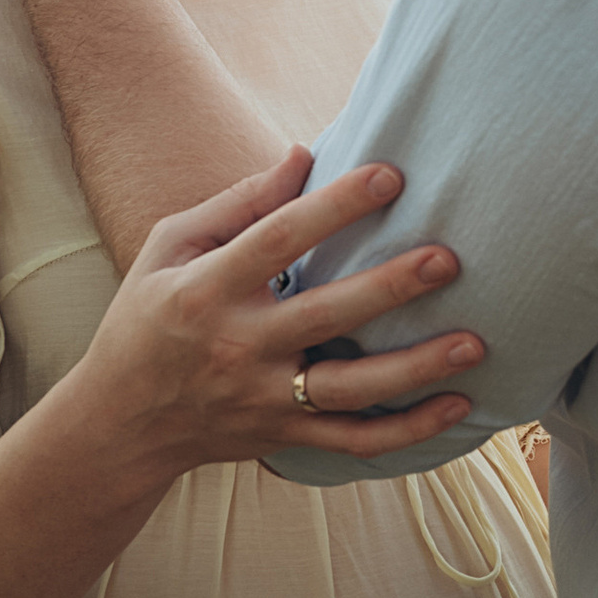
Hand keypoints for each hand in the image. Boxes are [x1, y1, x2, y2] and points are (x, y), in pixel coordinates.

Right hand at [74, 148, 483, 475]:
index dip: (333, 206)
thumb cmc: (150, 316)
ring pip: (349, 391)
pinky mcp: (283, 439)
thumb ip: (240, 204)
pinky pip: (354, 442)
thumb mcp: (172, 247)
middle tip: (449, 259)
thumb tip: (305, 155)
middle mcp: (237, 347)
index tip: (391, 174)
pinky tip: (459, 406)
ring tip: (476, 342)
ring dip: (415, 369)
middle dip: (389, 287)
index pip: (276, 241)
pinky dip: (408, 431)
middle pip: (324, 316)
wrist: (121, 422)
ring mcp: (262, 399)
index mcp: (206, 291)